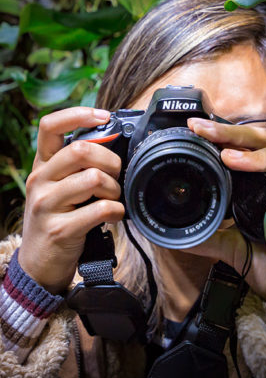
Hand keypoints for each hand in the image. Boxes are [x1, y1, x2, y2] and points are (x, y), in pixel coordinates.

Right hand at [18, 107, 124, 293]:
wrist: (38, 262)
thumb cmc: (57, 218)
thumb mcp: (59, 187)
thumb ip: (77, 166)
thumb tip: (112, 145)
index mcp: (42, 165)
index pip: (50, 126)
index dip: (78, 115)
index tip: (104, 116)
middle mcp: (40, 180)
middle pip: (81, 150)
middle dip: (110, 160)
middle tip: (116, 174)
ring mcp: (47, 205)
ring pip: (94, 178)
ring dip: (114, 189)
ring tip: (113, 198)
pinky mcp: (60, 229)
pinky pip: (100, 209)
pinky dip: (116, 211)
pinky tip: (114, 216)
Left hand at [184, 117, 265, 303]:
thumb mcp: (234, 249)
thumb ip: (210, 237)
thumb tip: (174, 237)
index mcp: (259, 187)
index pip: (242, 152)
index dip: (221, 138)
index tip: (194, 130)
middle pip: (257, 141)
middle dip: (226, 132)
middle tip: (198, 128)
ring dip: (244, 144)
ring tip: (220, 152)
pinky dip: (263, 161)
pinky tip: (237, 162)